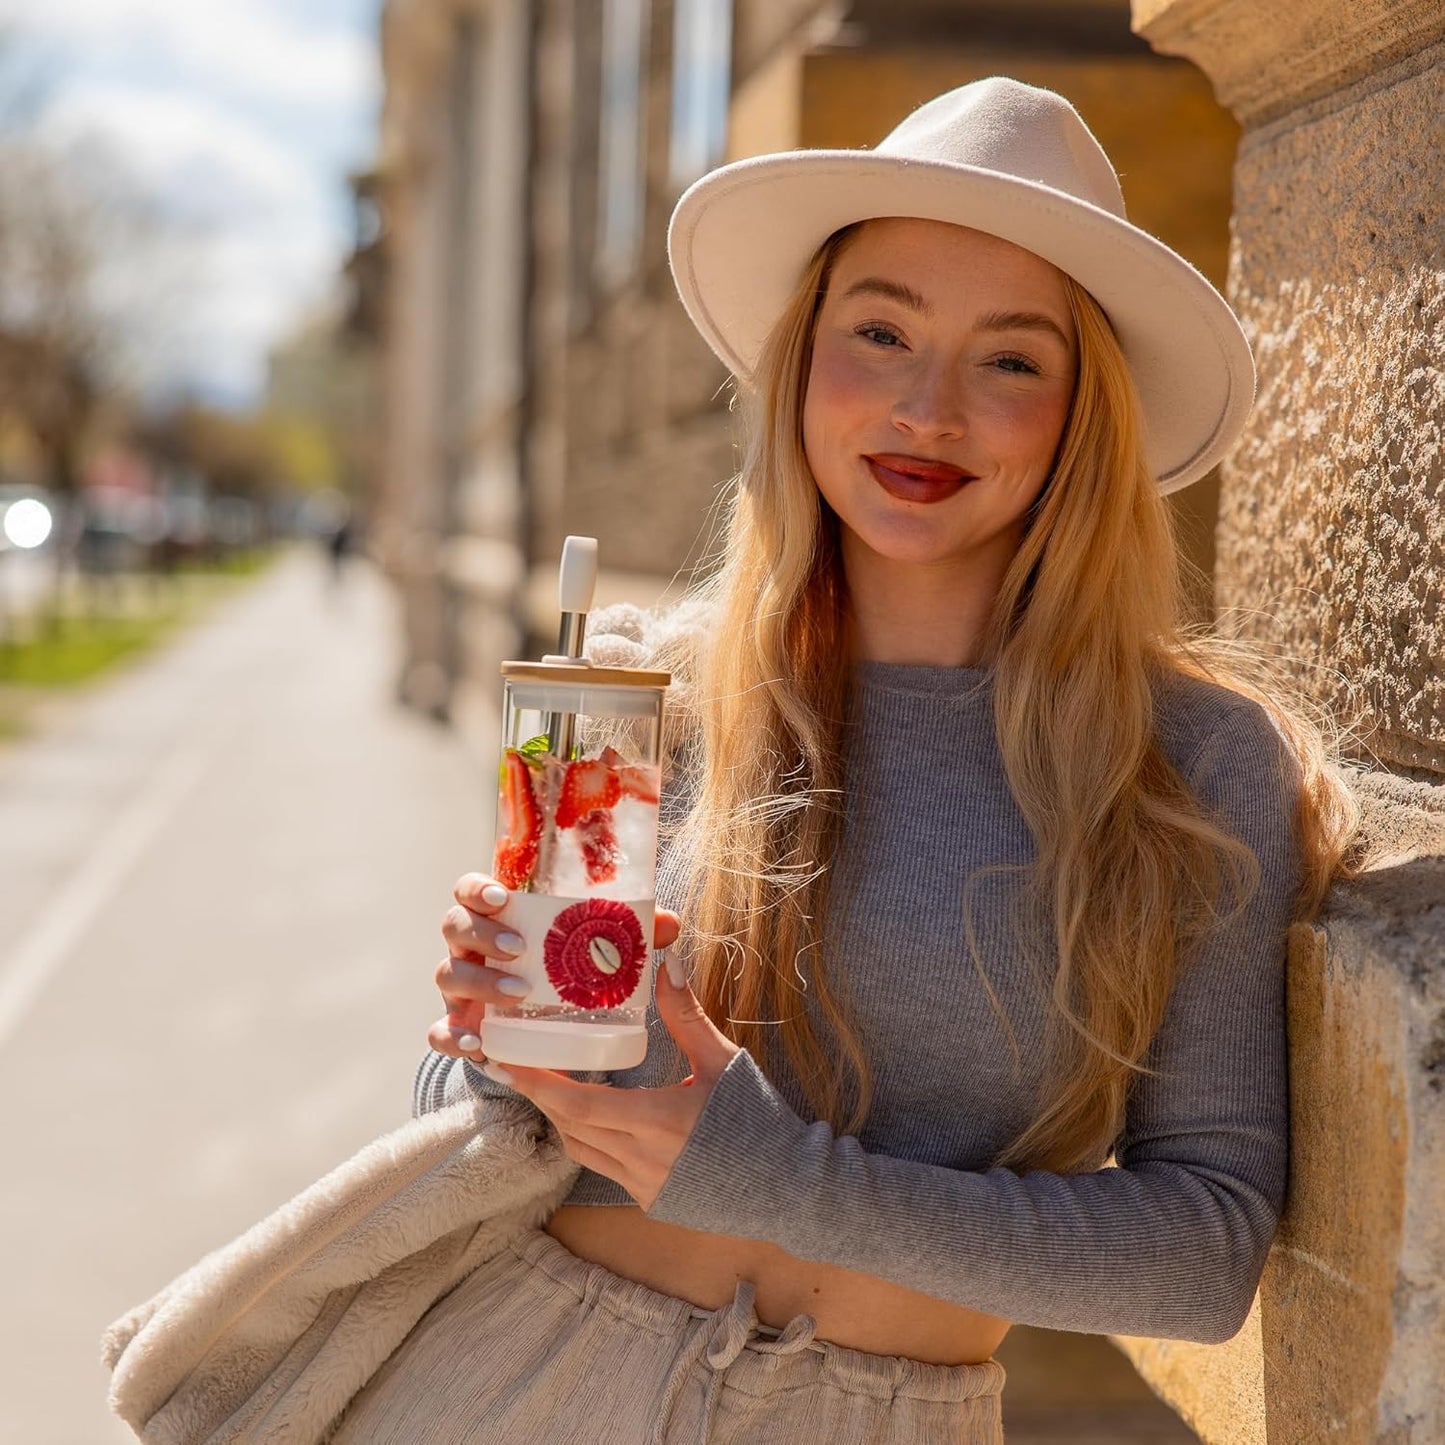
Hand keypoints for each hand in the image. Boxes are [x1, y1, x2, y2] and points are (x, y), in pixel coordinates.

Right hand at [429, 872, 679, 1058]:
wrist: (551, 1022)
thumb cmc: (571, 966)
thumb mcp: (601, 947)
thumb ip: (635, 933)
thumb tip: (670, 925)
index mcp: (498, 916)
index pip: (468, 889)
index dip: (476, 888)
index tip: (503, 897)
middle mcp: (471, 946)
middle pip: (454, 927)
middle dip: (481, 934)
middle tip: (518, 947)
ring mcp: (462, 987)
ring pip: (448, 975)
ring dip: (479, 982)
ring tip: (519, 992)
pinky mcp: (461, 1026)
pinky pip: (440, 1032)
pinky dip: (452, 1036)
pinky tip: (479, 1043)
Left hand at [481, 962, 739, 1209]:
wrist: (789, 1184)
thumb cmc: (758, 1118)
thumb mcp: (723, 1060)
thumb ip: (687, 1015)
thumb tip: (667, 963)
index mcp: (656, 1121)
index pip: (577, 1105)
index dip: (538, 1084)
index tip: (509, 1062)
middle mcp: (641, 1160)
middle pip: (569, 1127)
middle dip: (541, 1096)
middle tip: (519, 1064)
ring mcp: (643, 1185)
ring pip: (581, 1151)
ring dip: (561, 1119)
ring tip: (548, 1086)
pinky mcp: (650, 1200)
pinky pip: (603, 1168)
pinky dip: (587, 1140)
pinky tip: (589, 1117)